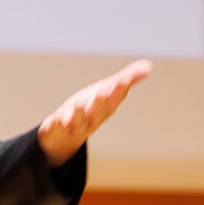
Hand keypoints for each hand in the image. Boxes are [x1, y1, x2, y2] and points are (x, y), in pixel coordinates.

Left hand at [37, 59, 152, 166]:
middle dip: (101, 102)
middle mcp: (91, 118)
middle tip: (104, 91)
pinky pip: (54, 128)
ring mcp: (72, 125)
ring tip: (79, 104)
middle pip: (98, 111)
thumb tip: (149, 66)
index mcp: (104, 108)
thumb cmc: (89, 109)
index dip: (119, 90)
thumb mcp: (106, 92)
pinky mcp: (54, 130)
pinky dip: (55, 125)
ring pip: (77, 121)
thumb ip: (126, 80)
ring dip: (79, 114)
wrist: (64, 138)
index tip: (124, 79)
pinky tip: (55, 119)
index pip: (114, 98)